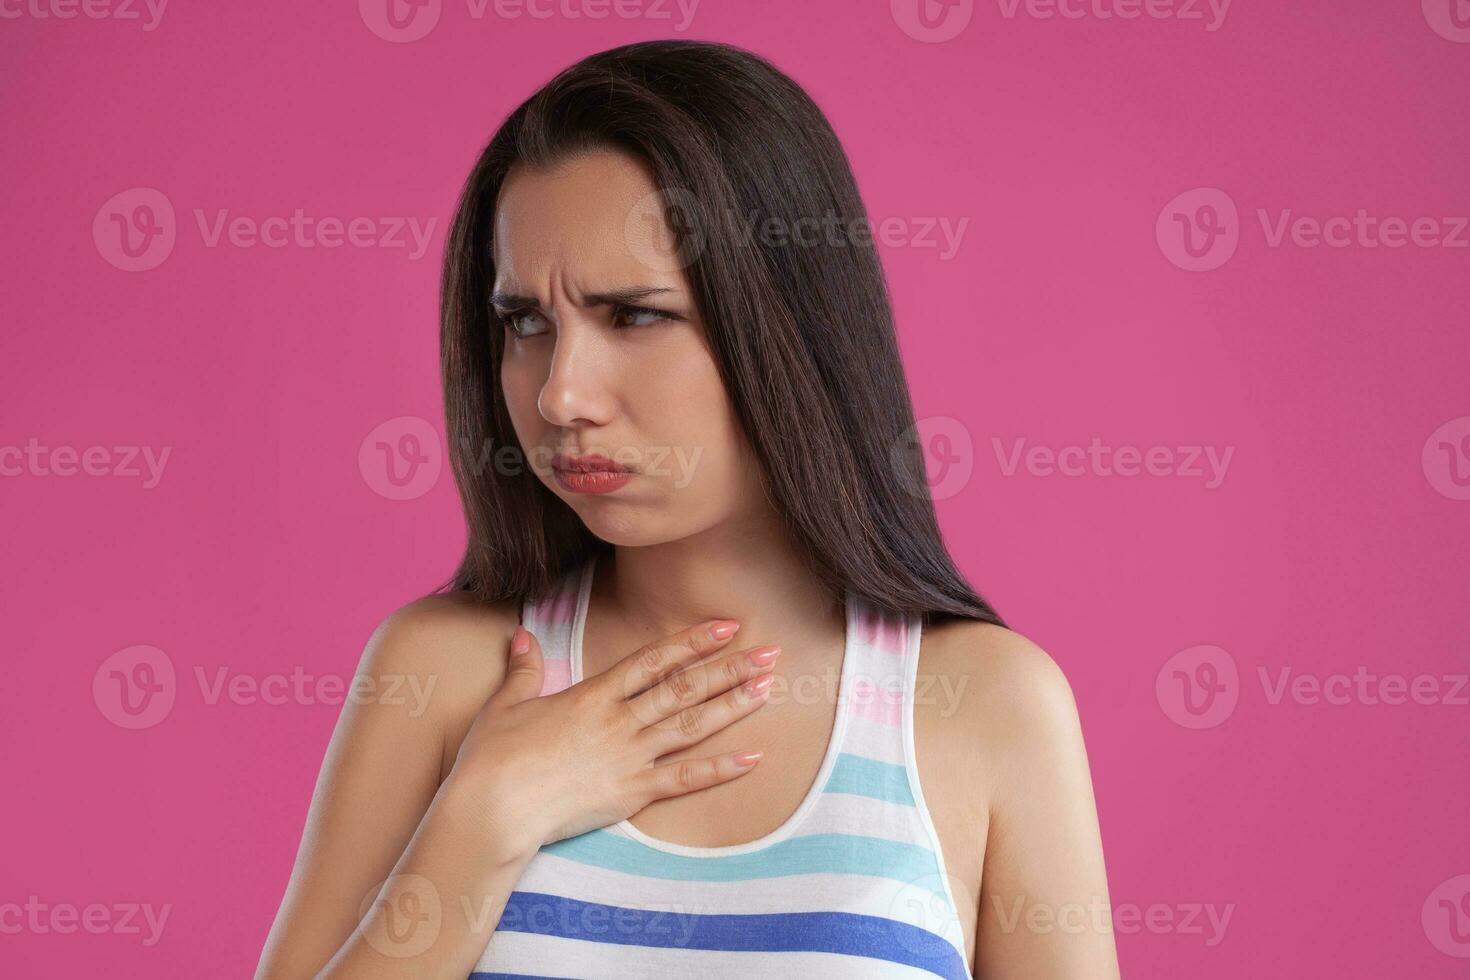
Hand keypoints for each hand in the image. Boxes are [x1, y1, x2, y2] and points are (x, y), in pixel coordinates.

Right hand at [448, 618, 780, 848]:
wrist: (493, 808)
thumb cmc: (492, 758)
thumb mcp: (505, 705)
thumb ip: (522, 669)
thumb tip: (523, 637)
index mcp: (593, 695)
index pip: (653, 660)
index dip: (692, 641)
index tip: (725, 626)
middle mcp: (619, 721)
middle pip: (684, 688)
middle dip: (730, 668)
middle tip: (770, 652)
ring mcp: (629, 757)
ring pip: (692, 726)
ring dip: (733, 705)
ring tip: (768, 688)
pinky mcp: (632, 794)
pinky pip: (685, 780)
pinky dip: (721, 769)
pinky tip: (752, 758)